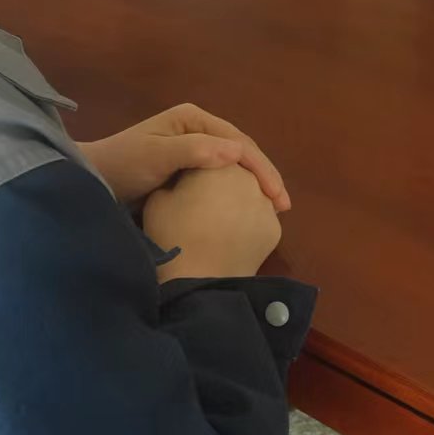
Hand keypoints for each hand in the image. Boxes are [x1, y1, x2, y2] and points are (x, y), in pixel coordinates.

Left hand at [78, 103, 290, 210]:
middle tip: (283, 206)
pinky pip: (219, 176)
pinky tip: (247, 207)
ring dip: (254, 183)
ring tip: (272, 209)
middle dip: (263, 175)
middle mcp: (197, 128)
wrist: (90, 181)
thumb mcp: (155, 157)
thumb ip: (193, 151)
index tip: (276, 196)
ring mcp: (192, 147)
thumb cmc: (122, 166)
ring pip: (233, 164)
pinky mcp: (187, 168)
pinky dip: (237, 189)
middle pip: (240, 150)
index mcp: (193, 118)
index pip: (237, 141)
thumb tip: (236, 151)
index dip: (260, 167)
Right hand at [143, 165, 282, 281]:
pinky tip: (233, 235)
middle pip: (236, 171)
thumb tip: (187, 178)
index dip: (198, 165)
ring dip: (239, 200)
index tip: (187, 181)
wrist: (197, 282)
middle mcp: (249, 177)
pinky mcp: (274, 229)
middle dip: (223, 181)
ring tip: (219, 218)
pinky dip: (249, 222)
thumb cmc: (173, 234)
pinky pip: (260, 218)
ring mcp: (266, 204)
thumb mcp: (159, 196)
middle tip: (204, 199)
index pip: (212, 152)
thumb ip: (176, 176)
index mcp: (220, 162)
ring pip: (252, 193)